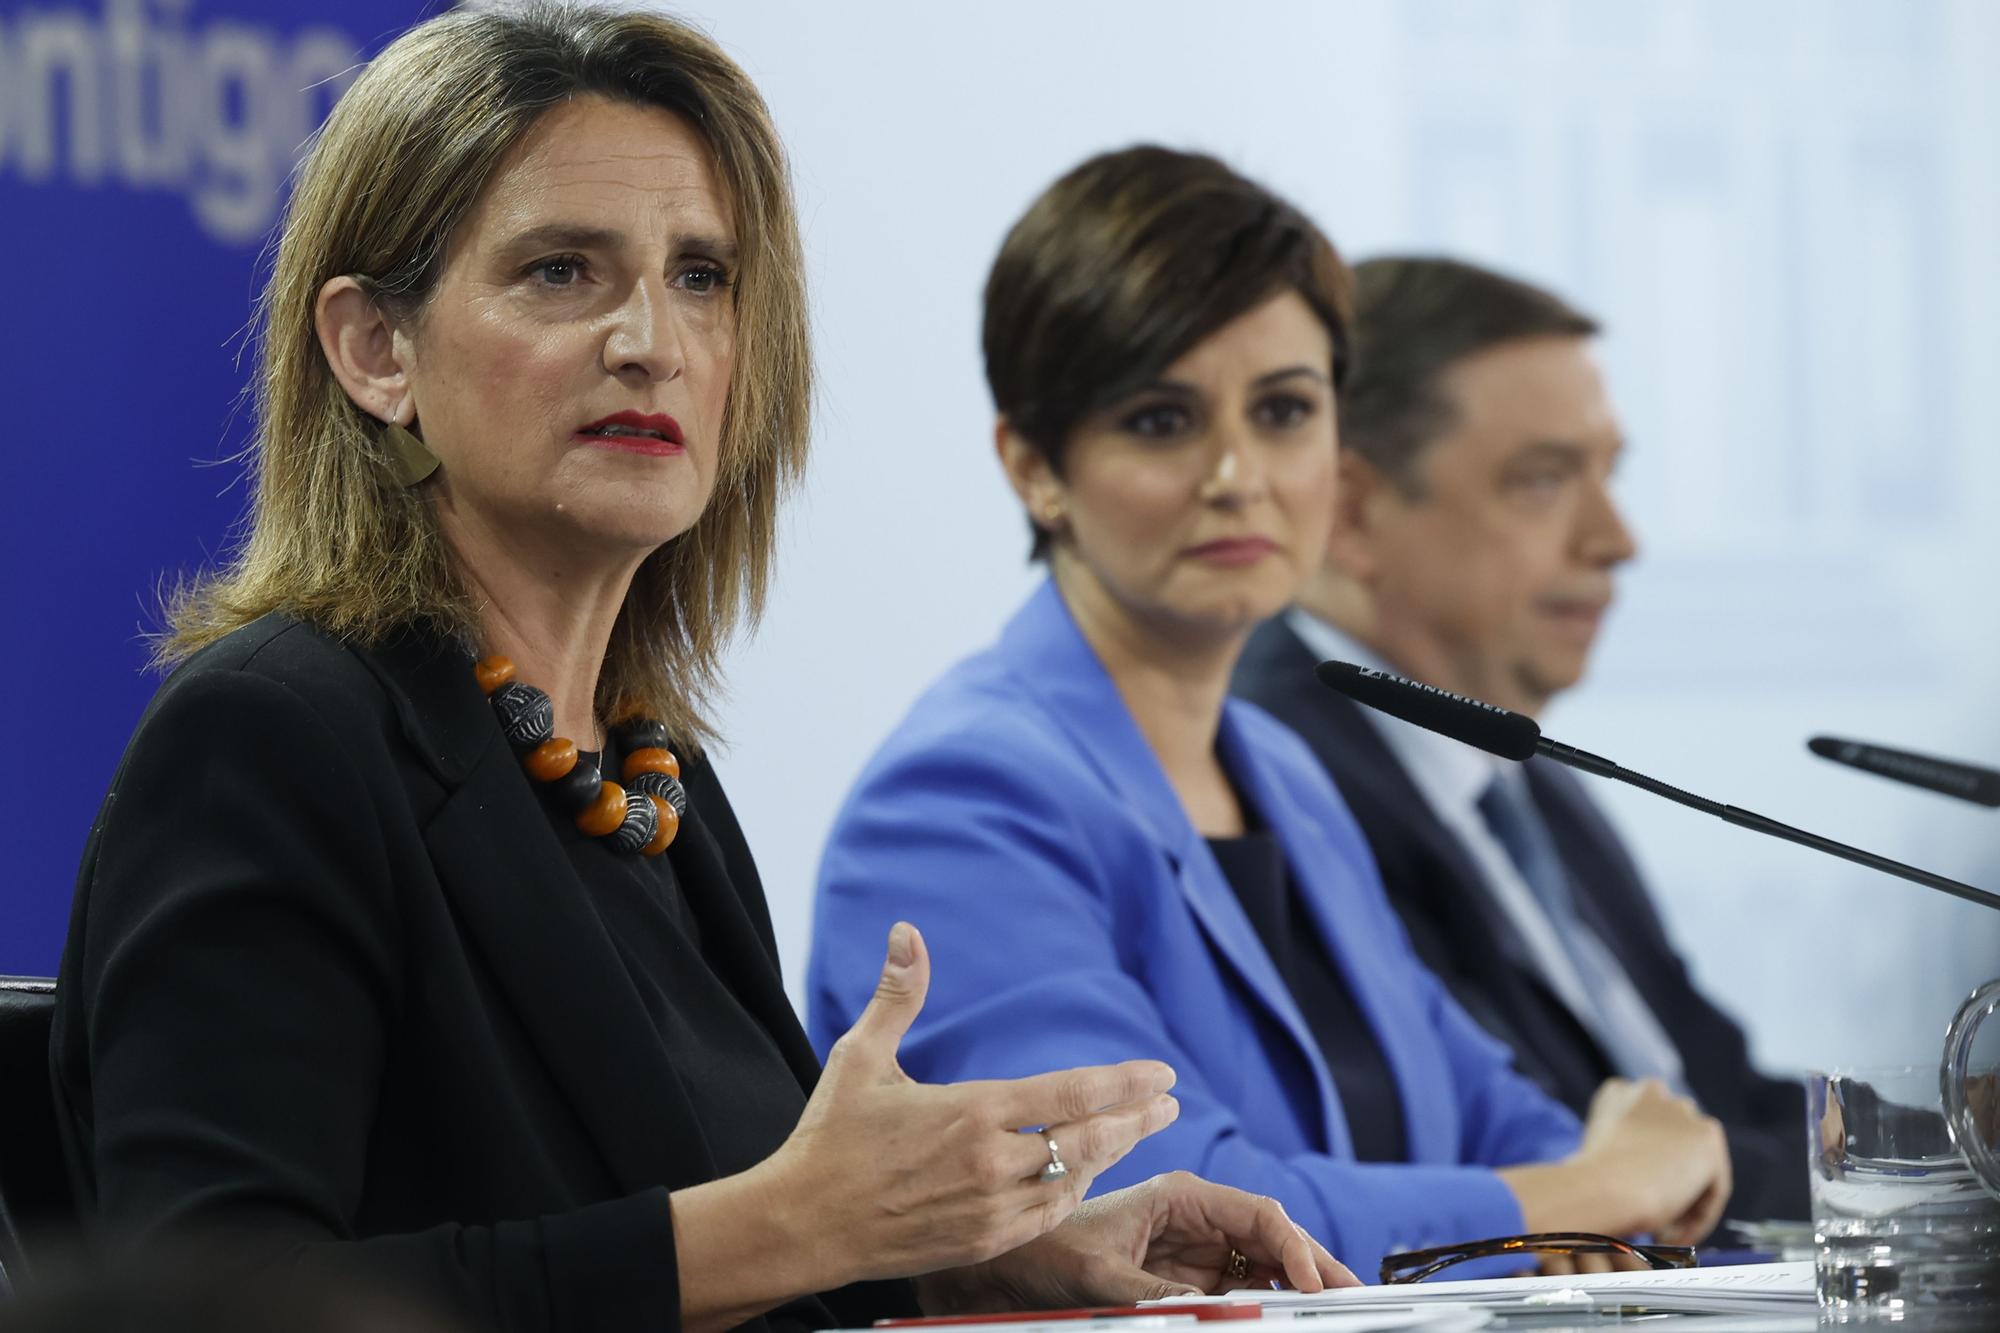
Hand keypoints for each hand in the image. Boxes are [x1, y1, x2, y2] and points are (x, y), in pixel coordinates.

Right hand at [762, 923, 1182, 1291]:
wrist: (801, 1225)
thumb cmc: (830, 1138)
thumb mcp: (861, 1057)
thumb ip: (898, 995)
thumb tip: (908, 932)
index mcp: (971, 1112)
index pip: (1071, 1094)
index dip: (1124, 1083)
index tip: (1162, 1074)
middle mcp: (990, 1164)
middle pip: (1088, 1141)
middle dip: (1136, 1120)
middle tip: (1169, 1105)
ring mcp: (989, 1211)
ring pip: (1073, 1182)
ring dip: (1111, 1157)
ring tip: (1137, 1135)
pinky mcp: (981, 1244)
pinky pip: (1046, 1219)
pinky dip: (1072, 1195)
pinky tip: (1083, 1180)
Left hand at [924, 1172, 1357, 1312]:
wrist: (1008, 1271)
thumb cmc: (1048, 1255)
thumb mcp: (1100, 1279)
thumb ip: (1155, 1297)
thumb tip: (1209, 1314)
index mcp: (1179, 1197)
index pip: (1256, 1215)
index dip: (1293, 1247)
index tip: (1311, 1281)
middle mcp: (1196, 1219)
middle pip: (1273, 1240)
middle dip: (1313, 1267)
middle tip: (1352, 1297)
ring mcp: (1197, 1251)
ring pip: (1266, 1267)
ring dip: (1299, 1286)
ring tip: (1336, 1308)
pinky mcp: (1191, 1281)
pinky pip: (1243, 1290)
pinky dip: (1270, 1303)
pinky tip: (1290, 1317)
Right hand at [1501, 1077, 1730, 1249]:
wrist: (1606, 1187)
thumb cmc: (1586, 1184)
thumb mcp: (1594, 1158)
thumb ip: (1620, 1153)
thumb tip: (1637, 1182)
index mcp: (1617, 1092)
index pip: (1643, 1129)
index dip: (1641, 1169)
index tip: (1634, 1198)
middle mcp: (1651, 1091)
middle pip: (1671, 1142)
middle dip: (1668, 1177)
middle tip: (1656, 1219)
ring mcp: (1681, 1111)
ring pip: (1695, 1165)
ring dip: (1686, 1198)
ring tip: (1667, 1232)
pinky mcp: (1707, 1137)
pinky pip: (1713, 1186)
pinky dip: (1699, 1216)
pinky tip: (1678, 1235)